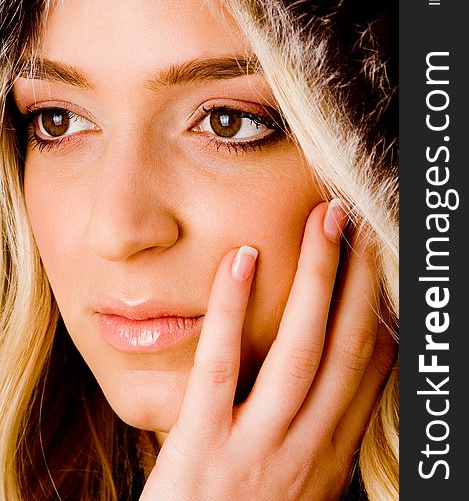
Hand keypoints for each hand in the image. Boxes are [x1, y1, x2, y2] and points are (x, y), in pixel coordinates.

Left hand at [140, 201, 395, 500]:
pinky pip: (222, 369)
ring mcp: (257, 449)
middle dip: (356, 278)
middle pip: (344, 347)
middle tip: (353, 218)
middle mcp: (307, 448)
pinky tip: (239, 261)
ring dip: (314, 279)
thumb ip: (318, 431)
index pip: (372, 369)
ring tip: (319, 222)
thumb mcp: (300, 483)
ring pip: (299, 351)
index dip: (380, 306)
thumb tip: (340, 376)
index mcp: (331, 453)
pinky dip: (233, 312)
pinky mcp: (203, 449)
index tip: (378, 258)